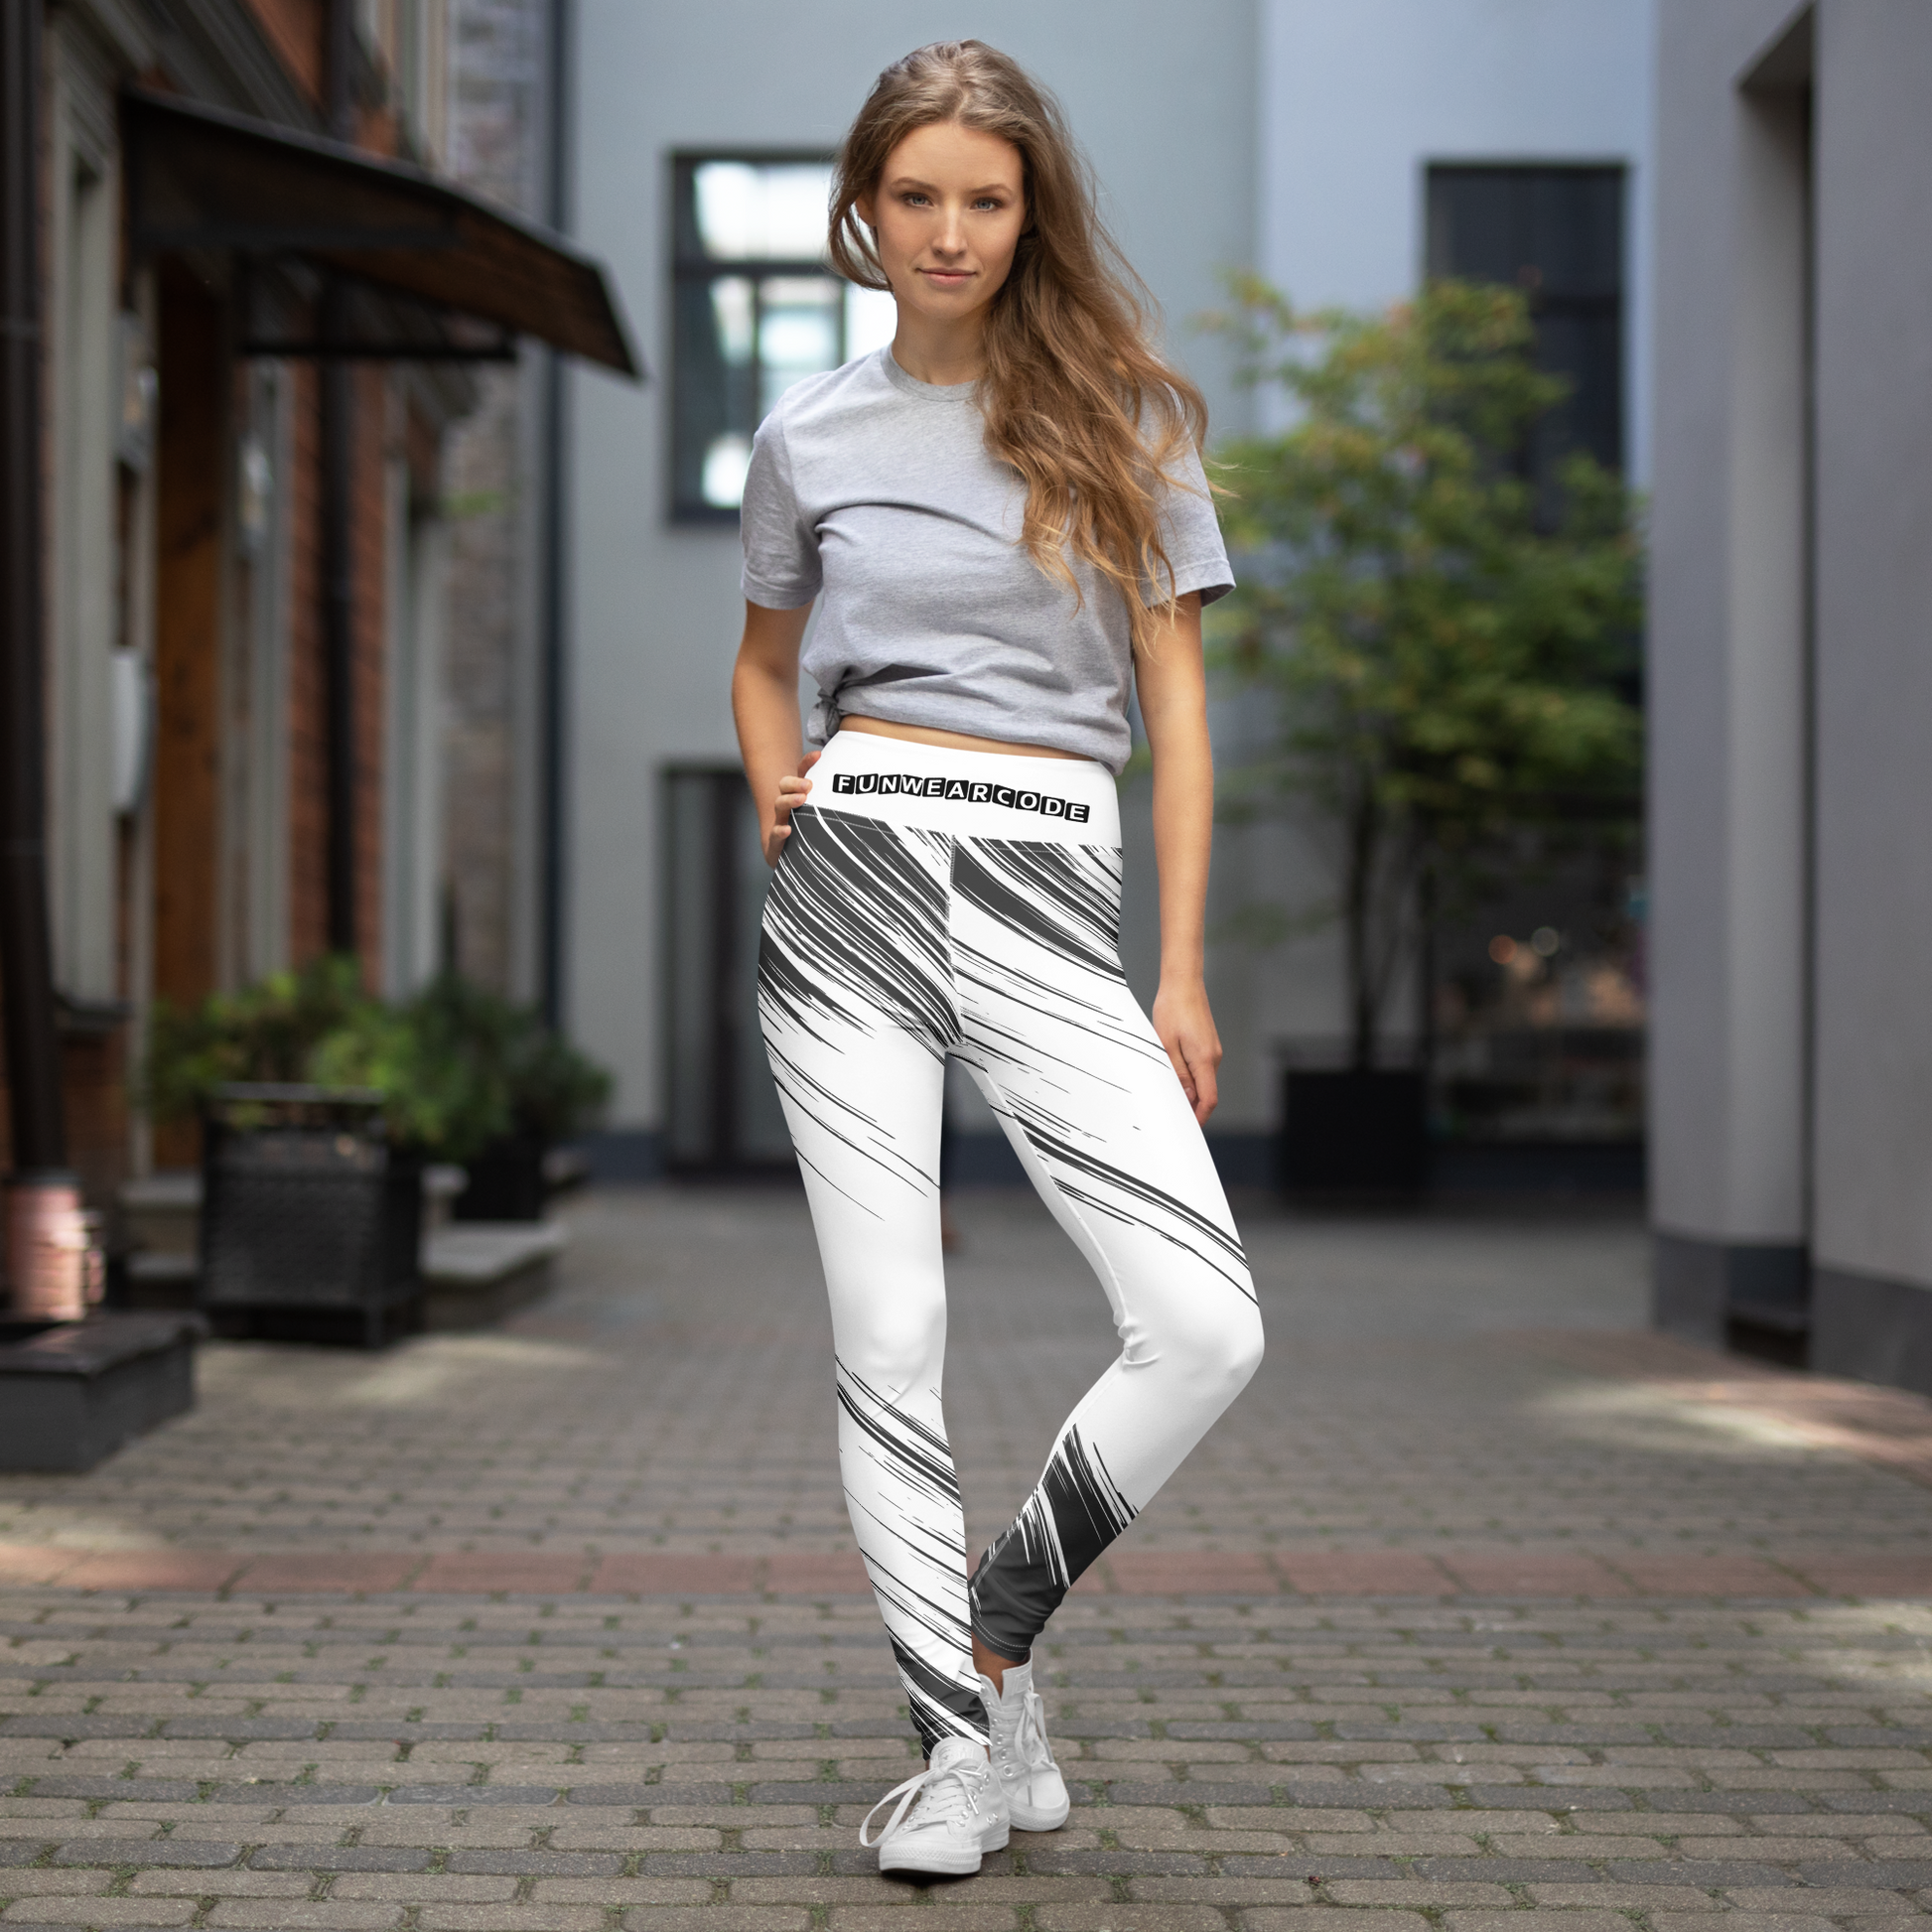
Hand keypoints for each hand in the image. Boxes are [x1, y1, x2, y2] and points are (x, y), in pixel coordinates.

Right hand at [763, 751, 819, 865]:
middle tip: (809, 784)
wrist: (788, 859)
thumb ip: (827, 795)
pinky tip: (787, 830)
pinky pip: (775, 835)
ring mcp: (779, 822)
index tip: (819, 755)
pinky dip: (780, 832)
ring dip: (790, 801)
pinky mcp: (775, 842)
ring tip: (802, 799)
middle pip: (785, 787)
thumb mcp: (819, 814)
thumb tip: (845, 776)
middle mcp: (786, 806)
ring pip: (780, 806)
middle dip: (796, 783)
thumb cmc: (806, 832)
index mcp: (796, 795)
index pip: (800, 774)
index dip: (807, 763)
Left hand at [1151, 977, 1221, 1124]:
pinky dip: (1191, 1078)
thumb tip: (1186, 1097)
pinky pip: (1201, 1068)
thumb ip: (1178, 1073)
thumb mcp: (1167, 1044)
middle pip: (1207, 1093)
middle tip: (1173, 1119)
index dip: (1199, 1118)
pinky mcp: (1207, 1044)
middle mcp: (1213, 1057)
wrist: (1184, 982)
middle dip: (1192, 1109)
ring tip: (1169, 1098)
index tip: (1188, 1129)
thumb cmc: (1172, 1008)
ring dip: (1190, 1092)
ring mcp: (1212, 1050)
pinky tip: (1175, 1078)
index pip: (1208, 1099)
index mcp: (1204, 1059)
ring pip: (1203, 1081)